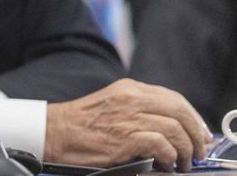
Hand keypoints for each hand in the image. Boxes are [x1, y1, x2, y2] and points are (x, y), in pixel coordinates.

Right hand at [46, 78, 208, 171]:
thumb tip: (170, 125)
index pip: (174, 98)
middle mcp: (131, 99)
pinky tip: (166, 163)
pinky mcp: (126, 138)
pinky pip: (163, 145)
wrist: (54, 133)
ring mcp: (129, 118)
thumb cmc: (80, 123)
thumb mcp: (112, 103)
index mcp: (129, 89)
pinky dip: (170, 156)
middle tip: (197, 150)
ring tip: (183, 162)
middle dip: (196, 134)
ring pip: (176, 129)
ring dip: (186, 150)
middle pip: (180, 111)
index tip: (199, 132)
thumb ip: (138, 108)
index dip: (193, 117)